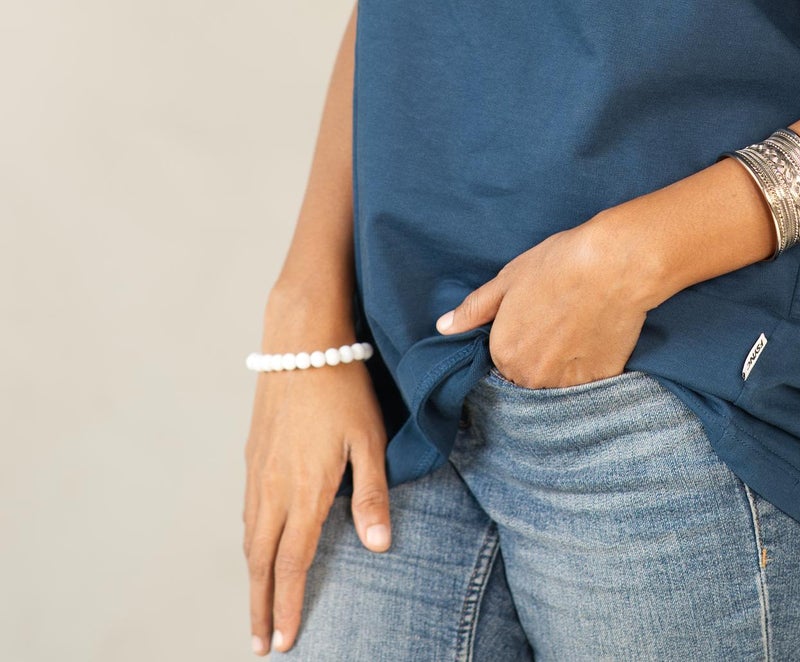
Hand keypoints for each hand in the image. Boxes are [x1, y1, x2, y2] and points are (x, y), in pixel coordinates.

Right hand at [243, 296, 391, 654]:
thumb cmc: (344, 388)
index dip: (288, 606)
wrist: (300, 342)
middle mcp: (274, 489)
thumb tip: (379, 545)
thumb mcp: (369, 438)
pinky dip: (249, 544)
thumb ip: (373, 493)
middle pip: (262, 563)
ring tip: (258, 609)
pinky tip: (256, 549)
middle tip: (261, 646)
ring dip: (253, 579)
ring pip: (250, 540)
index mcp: (305, 491)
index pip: (292, 564)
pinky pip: (247, 513)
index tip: (284, 641)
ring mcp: (258, 473)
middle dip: (261, 607)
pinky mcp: (252, 456)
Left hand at [435, 213, 658, 387]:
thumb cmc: (559, 265)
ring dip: (563, 365)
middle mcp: (531, 377)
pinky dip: (590, 365)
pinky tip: (596, 336)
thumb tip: (444, 328)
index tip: (536, 318)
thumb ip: (474, 309)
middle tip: (558, 321)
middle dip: (539, 355)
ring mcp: (567, 383)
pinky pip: (587, 382)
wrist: (615, 264)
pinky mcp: (600, 381)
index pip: (503, 359)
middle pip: (529, 376)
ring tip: (578, 327)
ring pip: (557, 383)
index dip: (519, 337)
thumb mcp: (509, 279)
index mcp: (504, 353)